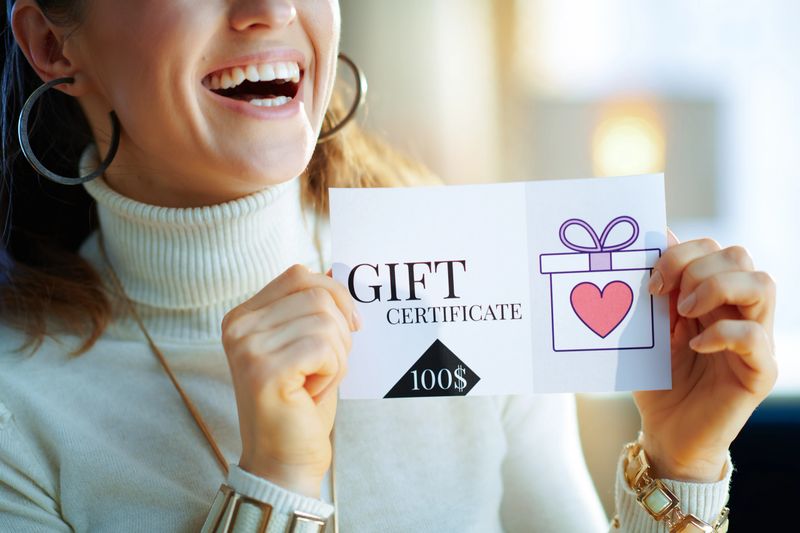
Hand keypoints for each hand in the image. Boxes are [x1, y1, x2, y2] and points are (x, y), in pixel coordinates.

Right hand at [221, 264, 359, 497]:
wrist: (285, 460)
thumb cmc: (301, 404)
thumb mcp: (307, 345)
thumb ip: (313, 309)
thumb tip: (335, 272)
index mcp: (244, 316)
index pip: (299, 274)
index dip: (335, 294)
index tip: (351, 325)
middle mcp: (239, 327)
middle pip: (318, 296)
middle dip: (340, 332)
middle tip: (326, 367)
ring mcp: (248, 347)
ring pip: (326, 322)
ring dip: (337, 356)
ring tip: (316, 382)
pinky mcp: (264, 370)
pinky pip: (324, 347)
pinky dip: (333, 371)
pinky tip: (312, 392)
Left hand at [633, 230, 776, 481]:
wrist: (666, 433)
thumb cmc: (657, 380)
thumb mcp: (649, 329)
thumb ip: (657, 288)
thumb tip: (659, 234)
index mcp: (713, 297)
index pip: (714, 249)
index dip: (681, 254)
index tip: (650, 281)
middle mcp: (739, 311)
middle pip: (738, 256)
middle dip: (695, 266)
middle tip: (664, 295)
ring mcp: (754, 340)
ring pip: (762, 284)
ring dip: (716, 287)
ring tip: (683, 313)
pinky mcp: (758, 371)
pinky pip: (756, 336)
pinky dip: (723, 332)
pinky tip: (695, 344)